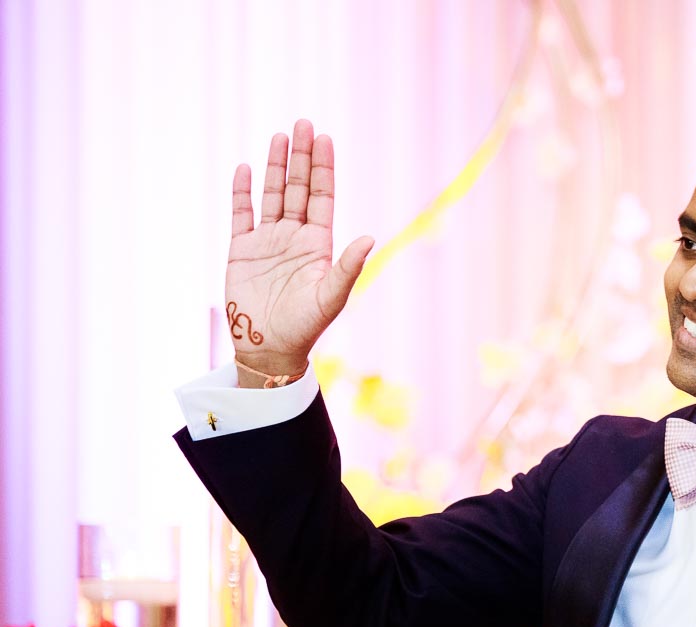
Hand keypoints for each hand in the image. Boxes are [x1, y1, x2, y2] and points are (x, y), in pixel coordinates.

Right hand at [225, 119, 373, 379]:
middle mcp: (294, 238)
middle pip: (297, 188)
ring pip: (272, 195)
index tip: (324, 138)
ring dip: (275, 167)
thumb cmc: (305, 327)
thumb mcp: (331, 297)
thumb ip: (348, 267)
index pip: (321, 197)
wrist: (268, 348)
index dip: (322, 169)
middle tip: (303, 123)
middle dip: (300, 157)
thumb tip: (369, 237)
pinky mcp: (241, 251)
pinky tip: (246, 169)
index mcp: (318, 245)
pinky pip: (241, 215)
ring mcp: (267, 242)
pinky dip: (243, 192)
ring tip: (279, 136)